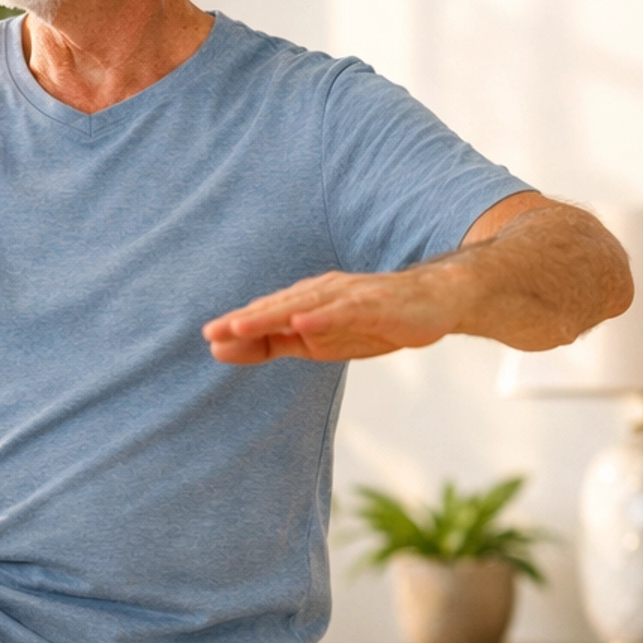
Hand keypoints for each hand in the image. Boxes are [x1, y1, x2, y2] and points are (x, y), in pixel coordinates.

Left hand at [203, 262, 463, 364]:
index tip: (208, 338)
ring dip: (273, 315)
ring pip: (304, 305)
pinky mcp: (375, 303)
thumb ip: (275, 343)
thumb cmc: (373, 322)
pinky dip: (322, 316)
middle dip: (245, 320)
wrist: (434, 303)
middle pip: (278, 307)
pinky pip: (345, 309)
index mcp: (307, 302)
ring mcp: (349, 296)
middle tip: (213, 331)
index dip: (238, 327)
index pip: (267, 316)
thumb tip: (225, 348)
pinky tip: (302, 322)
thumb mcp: (318, 342)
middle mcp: (323, 293)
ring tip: (242, 326)